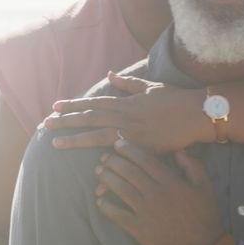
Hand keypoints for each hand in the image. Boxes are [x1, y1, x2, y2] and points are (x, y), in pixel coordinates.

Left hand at [44, 72, 209, 151]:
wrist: (197, 114)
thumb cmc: (175, 99)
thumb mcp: (149, 87)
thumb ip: (127, 83)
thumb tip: (110, 74)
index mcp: (125, 102)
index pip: (93, 103)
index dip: (73, 105)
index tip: (55, 106)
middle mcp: (125, 117)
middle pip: (90, 118)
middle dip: (66, 122)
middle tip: (46, 124)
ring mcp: (133, 133)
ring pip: (98, 136)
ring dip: (76, 140)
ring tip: (56, 144)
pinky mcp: (144, 148)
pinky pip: (119, 157)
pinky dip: (106, 164)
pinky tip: (90, 171)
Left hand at [93, 139, 223, 244]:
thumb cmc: (205, 216)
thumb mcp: (206, 188)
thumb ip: (193, 166)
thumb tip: (178, 151)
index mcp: (171, 182)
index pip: (145, 160)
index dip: (129, 150)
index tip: (118, 144)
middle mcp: (156, 194)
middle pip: (128, 171)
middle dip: (113, 161)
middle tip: (104, 157)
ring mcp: (146, 212)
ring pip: (120, 189)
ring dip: (106, 178)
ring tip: (99, 172)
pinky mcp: (139, 229)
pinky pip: (117, 215)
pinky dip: (106, 206)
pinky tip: (99, 199)